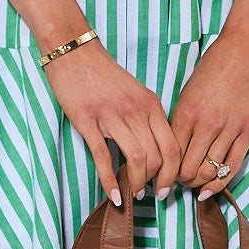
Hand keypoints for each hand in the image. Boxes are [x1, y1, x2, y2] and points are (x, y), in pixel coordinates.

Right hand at [39, 39, 181, 207]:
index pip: (173, 146)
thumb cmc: (104, 75)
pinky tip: (113, 195)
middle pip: (157, 157)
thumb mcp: (135, 93)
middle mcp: (136, 111)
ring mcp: (111, 116)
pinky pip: (103, 157)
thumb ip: (146, 118)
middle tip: (152, 195)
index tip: (168, 185)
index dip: (173, 172)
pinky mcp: (87, 121)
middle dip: (157, 182)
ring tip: (134, 193)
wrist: (75, 53)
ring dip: (137, 183)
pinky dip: (110, 181)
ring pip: (136, 159)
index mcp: (151, 104)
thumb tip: (154, 150)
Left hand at [170, 23, 248, 197]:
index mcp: (186, 112)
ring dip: (197, 183)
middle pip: (187, 168)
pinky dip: (219, 183)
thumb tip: (172, 148)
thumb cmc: (214, 66)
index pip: (169, 154)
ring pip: (209, 171)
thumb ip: (181, 120)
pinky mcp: (248, 131)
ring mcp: (229, 129)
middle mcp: (206, 124)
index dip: (162, 171)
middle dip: (178, 180)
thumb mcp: (188, 91)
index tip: (159, 176)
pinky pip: (232, 166)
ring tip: (191, 184)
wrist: (246, 49)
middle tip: (175, 183)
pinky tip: (209, 190)